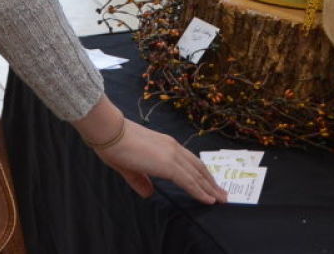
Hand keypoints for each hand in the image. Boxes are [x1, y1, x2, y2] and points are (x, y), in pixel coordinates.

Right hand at [87, 118, 226, 203]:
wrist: (110, 133)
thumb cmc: (115, 146)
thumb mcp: (130, 167)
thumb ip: (140, 180)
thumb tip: (148, 193)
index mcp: (166, 146)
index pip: (189, 161)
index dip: (201, 174)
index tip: (210, 184)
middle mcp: (173, 148)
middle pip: (198, 167)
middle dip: (211, 182)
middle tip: (223, 194)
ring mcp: (172, 155)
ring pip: (197, 175)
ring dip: (210, 188)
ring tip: (221, 199)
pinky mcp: (168, 164)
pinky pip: (189, 181)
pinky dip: (200, 191)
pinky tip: (208, 199)